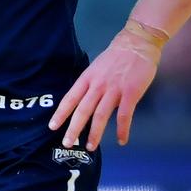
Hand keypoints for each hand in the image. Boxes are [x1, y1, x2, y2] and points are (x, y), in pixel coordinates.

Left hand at [49, 23, 165, 148]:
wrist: (138, 43)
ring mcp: (114, 90)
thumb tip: (84, 102)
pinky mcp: (130, 93)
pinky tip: (122, 140)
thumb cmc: (116, 56)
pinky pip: (124, 116)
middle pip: (83, 110)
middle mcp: (98, 85)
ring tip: (90, 147)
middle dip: (74, 128)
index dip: (61, 113)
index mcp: (87, 78)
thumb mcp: (96, 68)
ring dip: (95, 133)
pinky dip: (122, 130)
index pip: (70, 98)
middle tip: (67, 143)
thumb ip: (90, 84)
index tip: (53, 126)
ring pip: (101, 115)